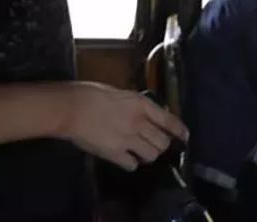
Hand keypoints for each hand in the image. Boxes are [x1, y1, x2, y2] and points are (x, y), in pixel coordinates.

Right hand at [55, 82, 187, 171]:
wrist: (71, 108)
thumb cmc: (92, 93)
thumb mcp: (121, 93)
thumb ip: (137, 105)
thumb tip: (149, 114)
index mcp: (142, 105)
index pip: (169, 121)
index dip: (180, 131)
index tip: (185, 137)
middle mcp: (139, 123)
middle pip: (162, 142)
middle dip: (162, 145)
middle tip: (156, 144)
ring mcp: (127, 140)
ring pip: (151, 155)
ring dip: (148, 155)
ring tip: (141, 152)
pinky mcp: (114, 154)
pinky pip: (132, 165)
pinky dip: (132, 163)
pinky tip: (126, 158)